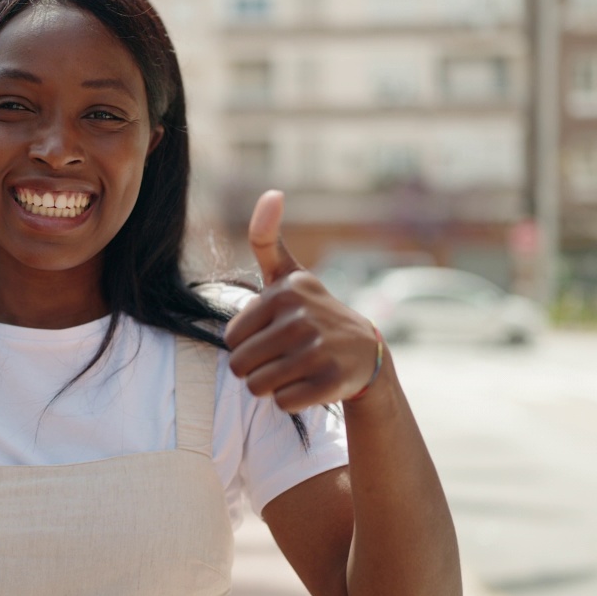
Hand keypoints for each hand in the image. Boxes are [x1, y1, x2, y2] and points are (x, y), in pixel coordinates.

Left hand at [223, 190, 381, 411]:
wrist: (366, 354)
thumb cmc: (312, 313)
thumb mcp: (290, 276)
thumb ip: (267, 239)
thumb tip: (272, 192)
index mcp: (285, 293)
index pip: (230, 339)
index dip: (245, 344)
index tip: (271, 335)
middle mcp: (303, 318)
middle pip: (241, 365)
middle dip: (255, 369)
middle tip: (282, 358)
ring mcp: (319, 350)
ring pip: (259, 387)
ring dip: (270, 386)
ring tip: (294, 370)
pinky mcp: (331, 381)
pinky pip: (283, 403)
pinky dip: (291, 401)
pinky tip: (310, 384)